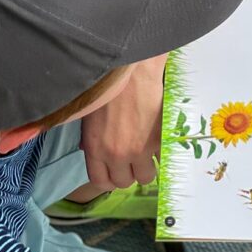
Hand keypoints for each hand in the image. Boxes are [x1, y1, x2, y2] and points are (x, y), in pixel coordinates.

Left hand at [79, 55, 165, 189]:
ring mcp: (139, 149)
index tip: (115, 171)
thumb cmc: (108, 86)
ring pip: (145, 176)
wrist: (133, 69)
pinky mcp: (158, 140)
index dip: (109, 179)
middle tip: (132, 160)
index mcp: (95, 148)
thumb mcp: (89, 114)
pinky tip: (158, 142)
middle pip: (124, 182)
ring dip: (146, 167)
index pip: (101, 182)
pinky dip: (161, 154)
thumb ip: (90, 139)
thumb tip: (90, 151)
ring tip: (147, 154)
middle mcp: (117, 154)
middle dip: (128, 173)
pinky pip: (161, 159)